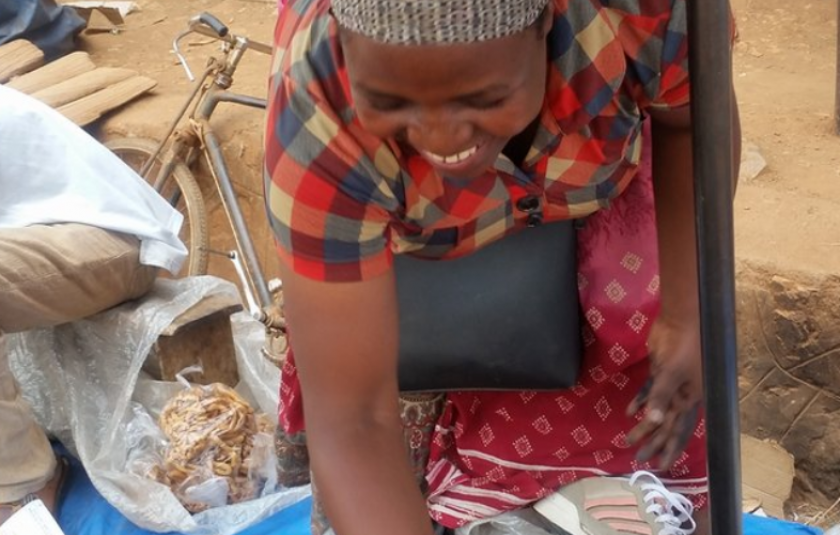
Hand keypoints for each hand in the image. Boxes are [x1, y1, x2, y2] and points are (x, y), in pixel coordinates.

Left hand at [625, 316, 702, 469]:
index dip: (670, 448)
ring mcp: (672, 384)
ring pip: (657, 411)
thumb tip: (653, 421)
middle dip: (654, 442)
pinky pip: (651, 392)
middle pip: (667, 425)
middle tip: (639, 459)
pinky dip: (640, 402)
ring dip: (644, 425)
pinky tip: (629, 413)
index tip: (661, 465)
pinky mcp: (661, 372)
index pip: (680, 430)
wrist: (681, 319)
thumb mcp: (670, 373)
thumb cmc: (682, 346)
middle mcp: (683, 396)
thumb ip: (660, 397)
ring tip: (629, 440)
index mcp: (691, 399)